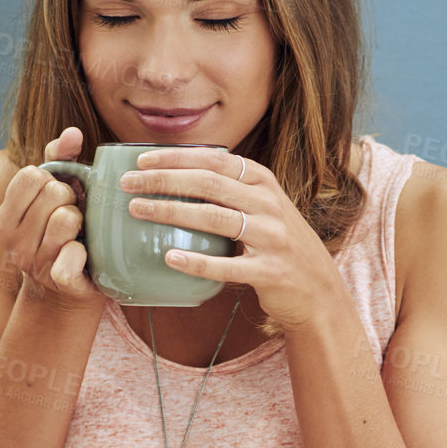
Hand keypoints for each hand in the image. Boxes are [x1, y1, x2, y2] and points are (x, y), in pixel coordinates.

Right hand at [0, 127, 105, 313]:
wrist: (71, 288)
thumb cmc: (66, 231)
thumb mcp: (57, 193)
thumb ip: (60, 159)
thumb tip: (72, 132)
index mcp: (6, 216)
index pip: (30, 175)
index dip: (53, 179)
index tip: (59, 194)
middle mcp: (12, 241)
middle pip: (53, 193)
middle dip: (72, 200)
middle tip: (73, 217)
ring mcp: (33, 263)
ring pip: (66, 220)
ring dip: (81, 224)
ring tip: (78, 235)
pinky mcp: (57, 281)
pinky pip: (71, 256)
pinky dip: (82, 253)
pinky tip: (81, 257)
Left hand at [122, 146, 342, 328]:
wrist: (318, 290)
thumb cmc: (277, 246)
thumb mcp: (261, 208)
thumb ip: (229, 191)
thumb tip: (173, 177)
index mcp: (263, 182)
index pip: (214, 158)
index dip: (175, 157)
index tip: (140, 161)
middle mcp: (269, 203)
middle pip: (208, 182)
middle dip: (163, 180)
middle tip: (127, 184)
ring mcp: (272, 237)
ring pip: (214, 217)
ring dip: (171, 211)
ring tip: (137, 211)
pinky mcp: (270, 271)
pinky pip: (227, 265)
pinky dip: (196, 261)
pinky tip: (169, 257)